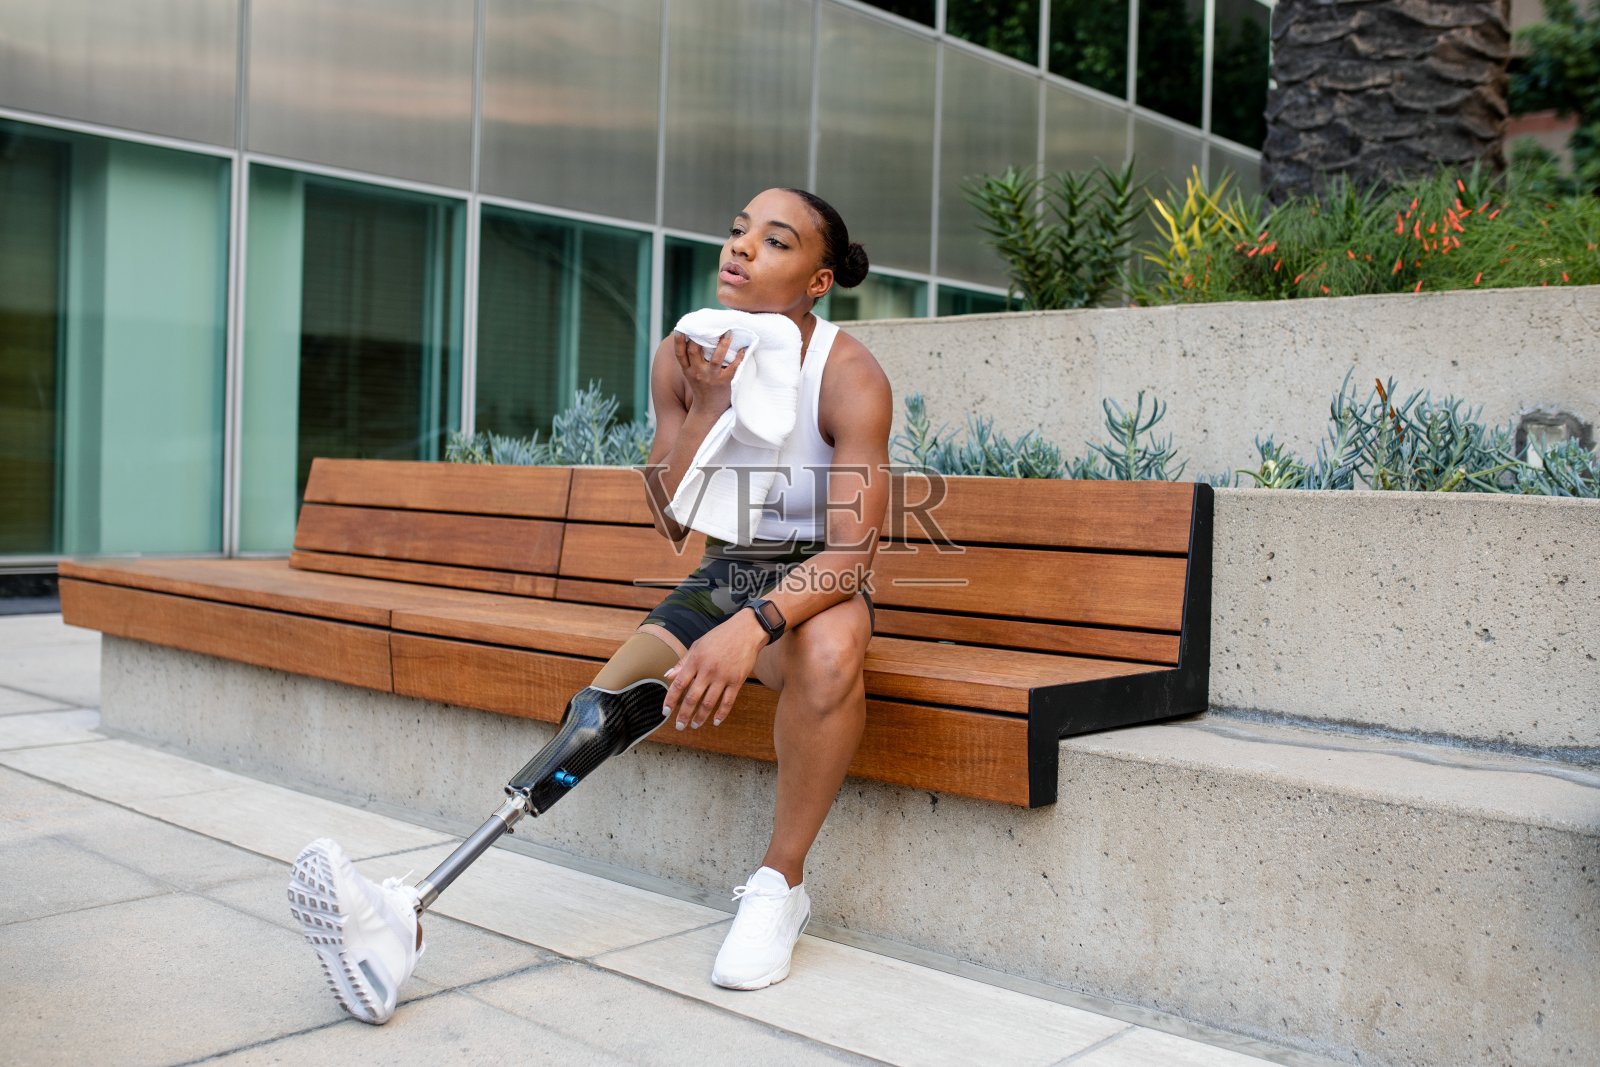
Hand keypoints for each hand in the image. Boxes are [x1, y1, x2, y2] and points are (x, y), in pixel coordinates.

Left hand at [662, 610, 767, 730]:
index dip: (670, 700)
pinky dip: (721, 714)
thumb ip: (683, 662)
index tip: (665, 712)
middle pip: (692, 698)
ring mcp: (723, 676)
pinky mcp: (737, 680)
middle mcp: (708, 670)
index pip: (678, 684)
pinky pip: (728, 701)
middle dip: (684, 715)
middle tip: (679, 726)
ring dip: (701, 717)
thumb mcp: (698, 645)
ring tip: (695, 725)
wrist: (746, 631)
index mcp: (695, 660)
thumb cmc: (720, 637)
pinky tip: (715, 721)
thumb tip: (668, 676)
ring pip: (709, 703)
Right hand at [673, 331, 745, 417]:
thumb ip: (691, 360)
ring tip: (728, 333)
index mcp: (688, 370)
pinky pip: (733, 367)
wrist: (708, 409)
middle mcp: (698, 372)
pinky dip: (739, 357)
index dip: (678, 342)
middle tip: (709, 324)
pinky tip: (744, 349)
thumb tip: (693, 339)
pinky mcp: (724, 382)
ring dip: (723, 344)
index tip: (680, 329)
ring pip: (716, 358)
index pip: (680, 354)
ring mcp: (711, 377)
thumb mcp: (691, 374)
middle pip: (695, 351)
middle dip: (700, 336)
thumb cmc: (701, 388)